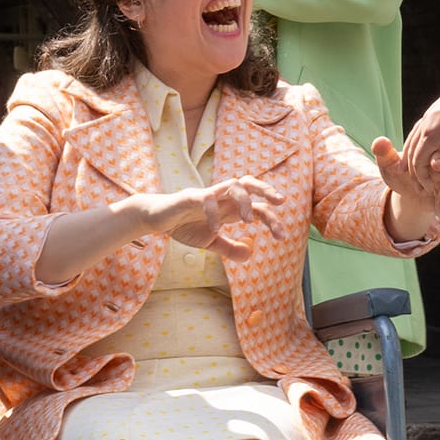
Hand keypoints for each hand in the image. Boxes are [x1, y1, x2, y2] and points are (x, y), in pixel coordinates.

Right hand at [127, 178, 285, 261]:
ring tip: (249, 220)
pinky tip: (215, 228)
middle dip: (266, 191)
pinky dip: (213, 212)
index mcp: (230, 208)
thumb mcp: (210, 242)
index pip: (257, 207)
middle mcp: (222, 198)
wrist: (157, 219)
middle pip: (249, 184)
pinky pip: (206, 199)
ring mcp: (208, 195)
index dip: (272, 220)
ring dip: (244, 200)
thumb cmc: (184, 225)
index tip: (282, 237)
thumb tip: (249, 255)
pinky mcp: (190, 197)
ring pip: (232, 185)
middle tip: (280, 202)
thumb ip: (229, 247)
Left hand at [373, 136, 439, 242]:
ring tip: (436, 225)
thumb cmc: (400, 170)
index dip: (437, 158)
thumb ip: (385, 154)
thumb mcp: (390, 164)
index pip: (438, 154)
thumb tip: (379, 142)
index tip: (435, 165)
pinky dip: (439, 222)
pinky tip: (430, 232)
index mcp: (432, 156)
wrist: (405, 190)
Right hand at [400, 78, 439, 189]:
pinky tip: (420, 146)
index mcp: (433, 134)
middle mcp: (425, 125)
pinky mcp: (434, 111)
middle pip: (412, 152)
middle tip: (416, 186)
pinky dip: (415, 143)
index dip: (421, 178)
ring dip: (409, 156)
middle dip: (413, 171)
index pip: (419, 162)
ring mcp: (428, 116)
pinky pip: (418, 130)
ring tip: (406, 168)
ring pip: (412, 139)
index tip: (427, 190)